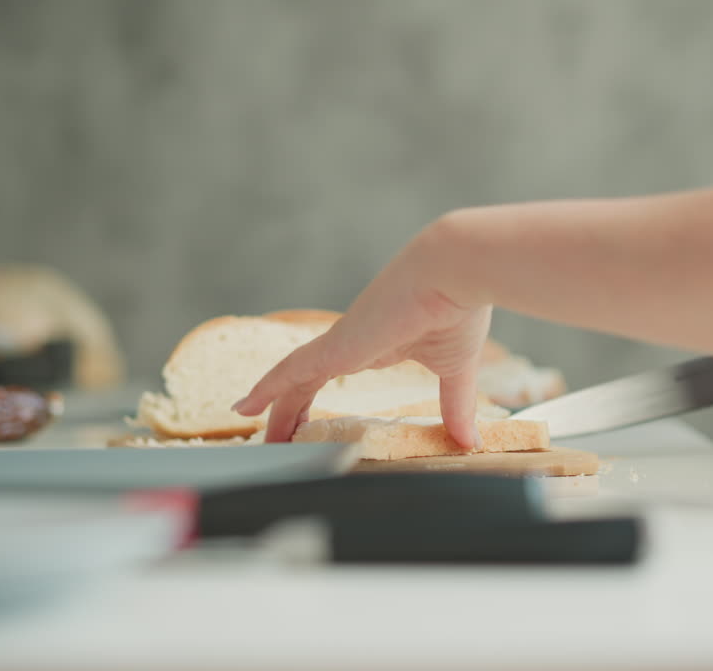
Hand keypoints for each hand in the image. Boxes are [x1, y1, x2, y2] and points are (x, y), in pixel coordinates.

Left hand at [231, 230, 491, 447]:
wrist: (454, 273)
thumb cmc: (458, 309)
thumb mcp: (454, 368)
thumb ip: (455, 404)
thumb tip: (469, 440)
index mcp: (379, 345)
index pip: (337, 372)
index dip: (320, 395)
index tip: (308, 418)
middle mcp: (353, 343)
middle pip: (308, 379)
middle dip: (292, 409)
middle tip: (277, 439)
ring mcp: (340, 343)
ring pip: (293, 379)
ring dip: (274, 408)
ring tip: (257, 435)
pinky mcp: (334, 347)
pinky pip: (289, 371)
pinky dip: (265, 389)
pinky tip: (243, 408)